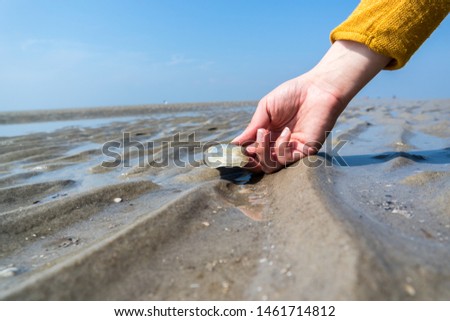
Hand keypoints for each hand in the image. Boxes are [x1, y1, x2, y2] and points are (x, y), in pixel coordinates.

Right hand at [232, 40, 389, 172]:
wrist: (317, 88)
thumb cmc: (292, 95)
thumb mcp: (265, 108)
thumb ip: (252, 127)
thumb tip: (235, 144)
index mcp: (268, 136)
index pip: (251, 154)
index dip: (242, 155)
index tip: (234, 150)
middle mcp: (278, 146)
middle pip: (259, 165)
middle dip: (250, 159)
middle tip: (249, 146)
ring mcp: (291, 151)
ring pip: (270, 166)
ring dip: (263, 151)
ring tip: (265, 133)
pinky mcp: (305, 152)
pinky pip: (287, 160)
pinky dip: (281, 147)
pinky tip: (287, 132)